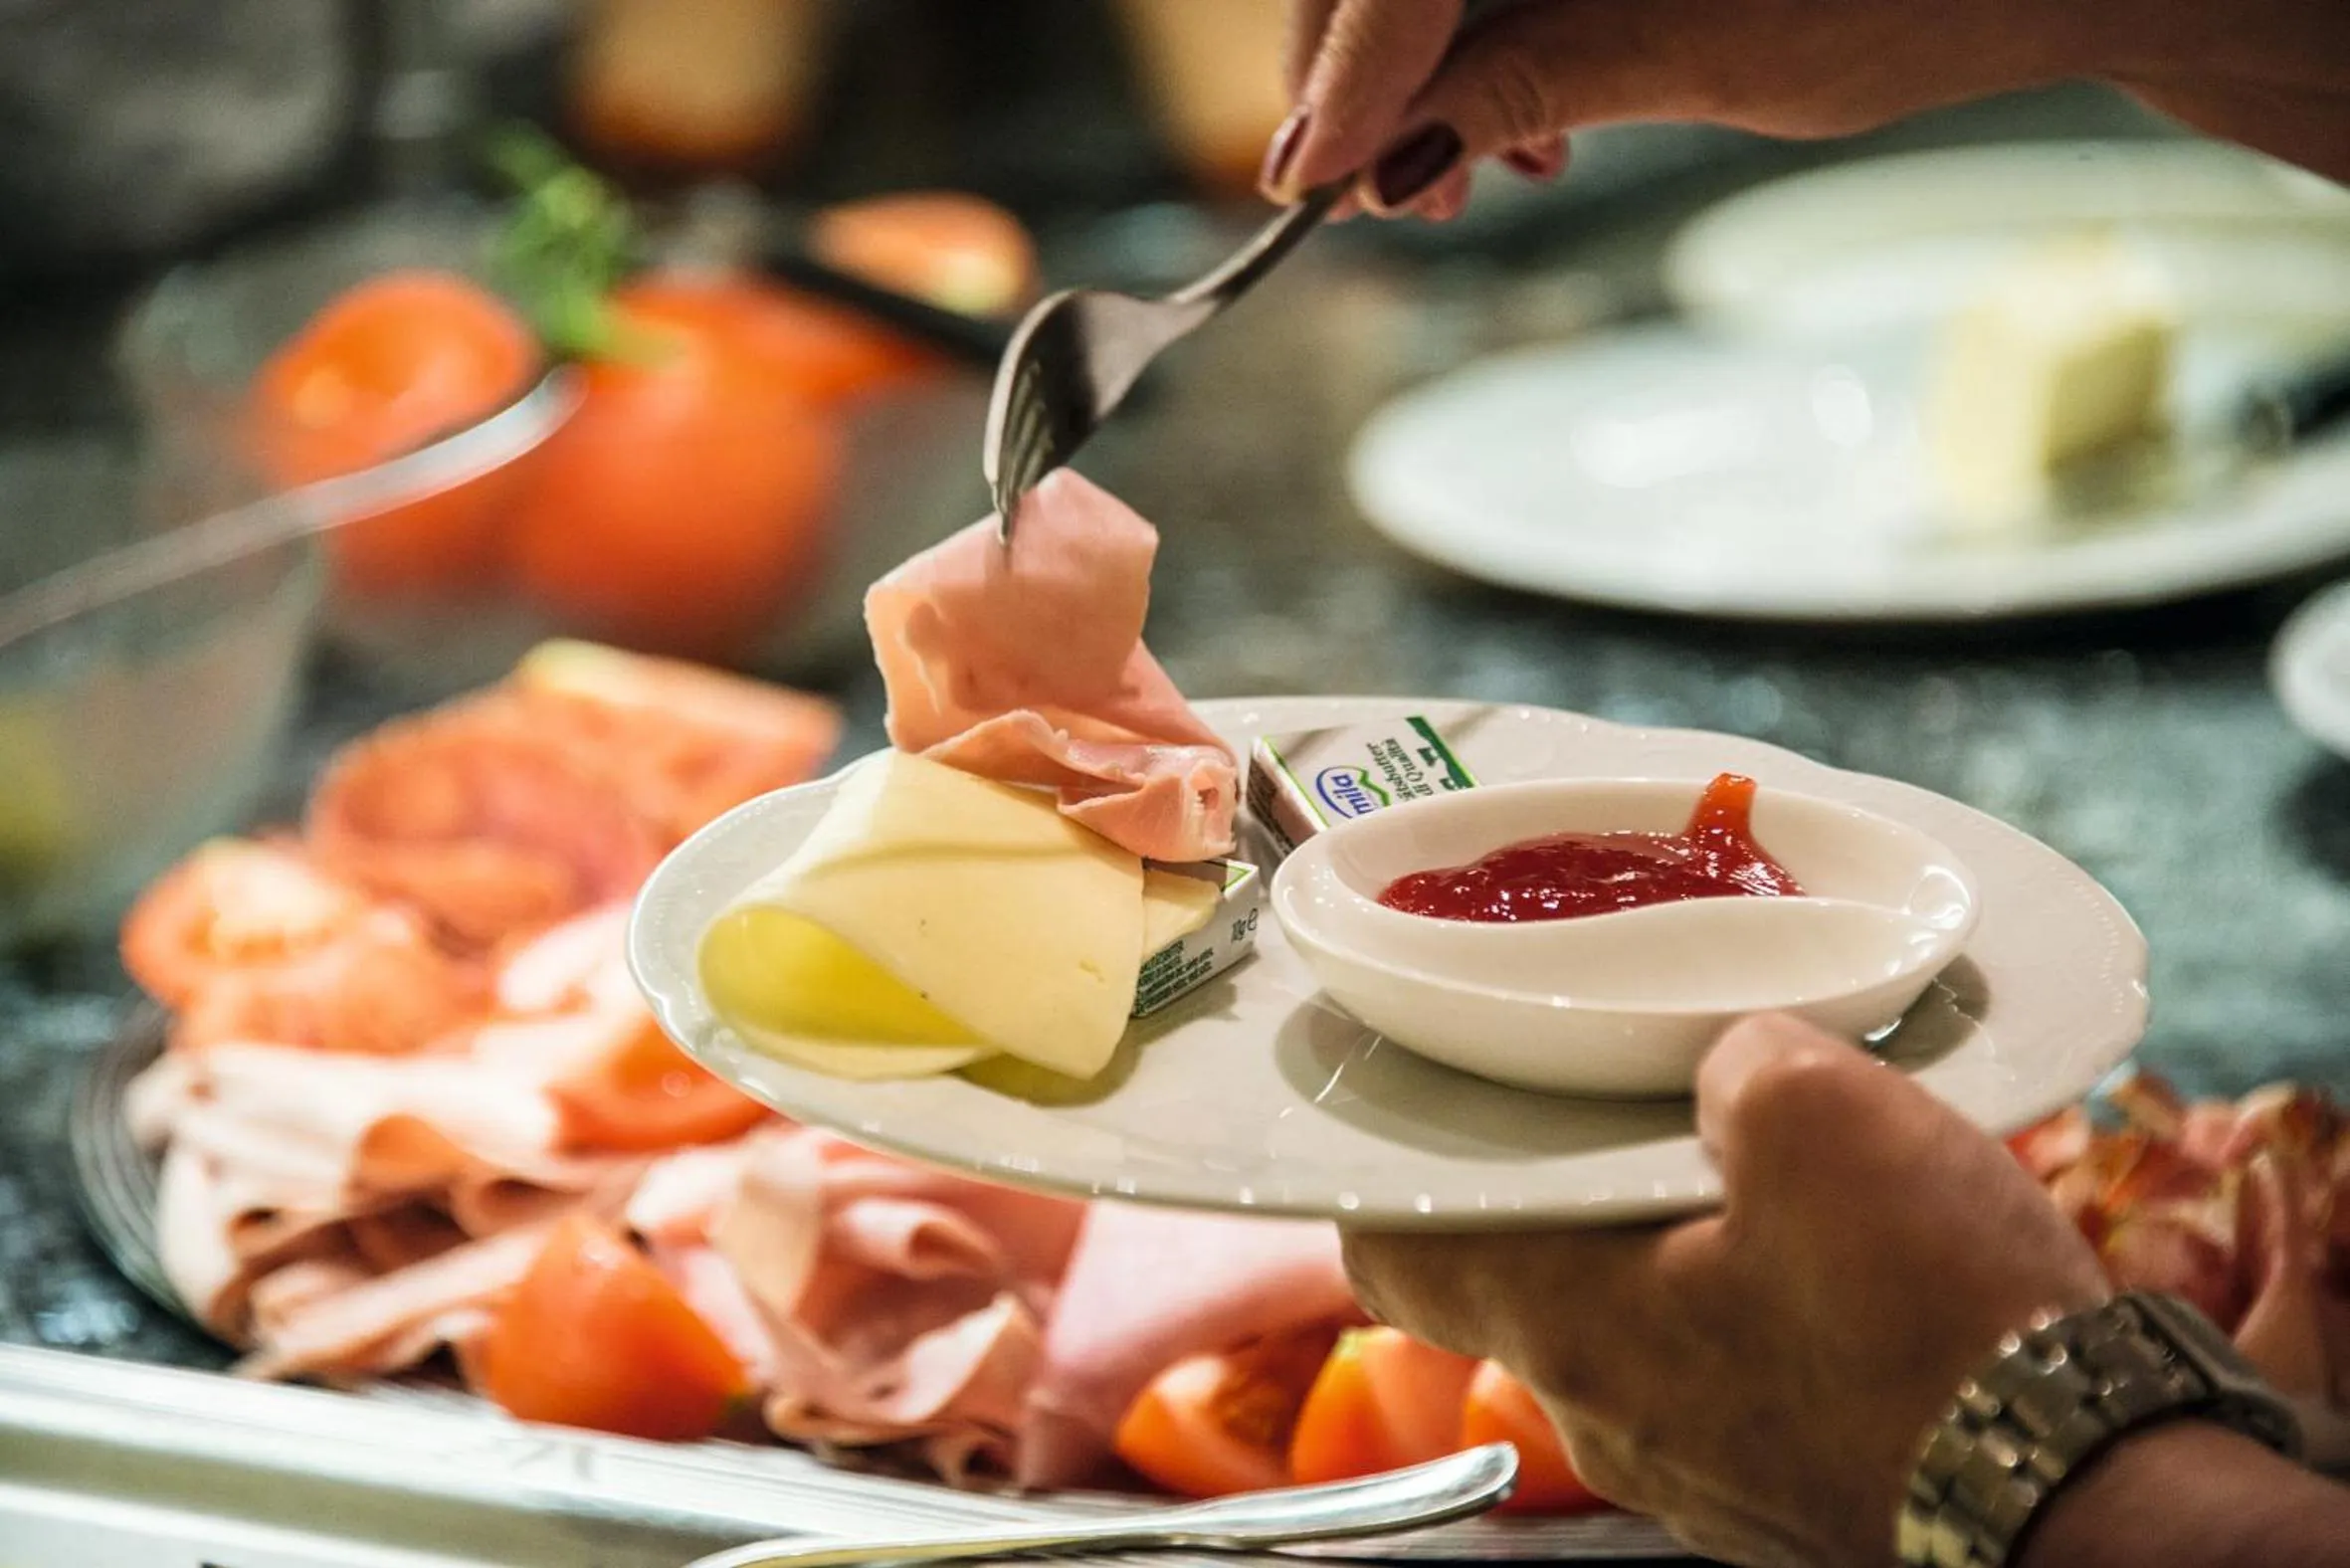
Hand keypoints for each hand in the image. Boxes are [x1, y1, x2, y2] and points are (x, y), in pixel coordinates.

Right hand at [1264, 0, 2349, 215]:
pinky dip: (1489, 50)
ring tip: (1464, 179)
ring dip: (1427, 79)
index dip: (1339, 80)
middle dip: (1370, 81)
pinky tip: (1526, 132)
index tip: (1313, 183)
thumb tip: (1381, 157)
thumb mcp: (1680, 53)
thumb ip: (1513, 83)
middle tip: (1380, 196)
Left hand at [1340, 1013, 2111, 1567]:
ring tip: (1741, 1158)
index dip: (1384, 1177)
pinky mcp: (1790, 1487)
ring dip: (1663, 1242)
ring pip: (1635, 1329)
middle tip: (1604, 1101)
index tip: (1403, 1114)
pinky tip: (1828, 1251)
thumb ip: (1731, 1060)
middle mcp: (1609, 1416)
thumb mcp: (1818, 1114)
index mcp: (1569, 1324)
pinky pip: (1731, 1375)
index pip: (1395, 1254)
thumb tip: (1731, 1058)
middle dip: (1551, 1188)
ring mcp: (1700, 1469)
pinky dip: (1747, 1302)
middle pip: (1522, 1280)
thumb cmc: (1933, 1324)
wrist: (2092, 1495)